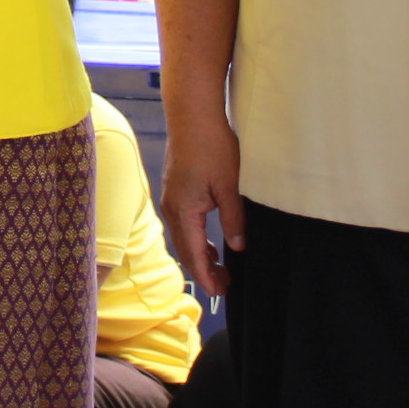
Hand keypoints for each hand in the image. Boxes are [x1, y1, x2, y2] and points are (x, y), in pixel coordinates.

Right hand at [160, 109, 245, 296]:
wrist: (192, 114)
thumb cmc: (211, 146)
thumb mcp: (229, 186)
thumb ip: (233, 219)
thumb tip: (237, 246)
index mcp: (184, 210)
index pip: (194, 254)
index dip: (207, 276)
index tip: (219, 293)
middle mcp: (172, 208)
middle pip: (186, 249)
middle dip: (204, 270)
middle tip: (225, 287)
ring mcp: (171, 197)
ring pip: (184, 237)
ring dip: (201, 254)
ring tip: (221, 267)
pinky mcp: (175, 188)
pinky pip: (184, 223)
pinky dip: (196, 237)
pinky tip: (211, 240)